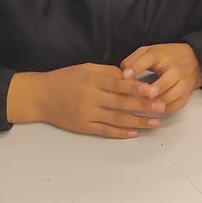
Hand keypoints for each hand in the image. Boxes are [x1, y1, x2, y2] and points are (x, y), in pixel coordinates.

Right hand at [5, 63, 165, 136]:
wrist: (40, 97)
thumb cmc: (64, 79)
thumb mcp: (84, 68)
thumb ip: (106, 72)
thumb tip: (129, 76)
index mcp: (91, 80)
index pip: (117, 84)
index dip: (136, 87)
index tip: (152, 89)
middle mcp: (90, 98)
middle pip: (121, 103)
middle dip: (143, 105)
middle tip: (162, 107)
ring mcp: (87, 114)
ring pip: (116, 119)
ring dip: (137, 122)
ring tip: (154, 123)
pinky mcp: (83, 127)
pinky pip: (105, 131)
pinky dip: (121, 133)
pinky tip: (135, 133)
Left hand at [118, 42, 201, 113]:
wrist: (193, 60)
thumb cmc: (165, 57)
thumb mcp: (148, 52)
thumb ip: (133, 61)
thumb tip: (121, 75)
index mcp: (161, 55)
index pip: (149, 58)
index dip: (136, 67)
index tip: (126, 76)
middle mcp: (174, 68)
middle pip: (166, 80)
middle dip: (157, 88)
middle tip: (146, 94)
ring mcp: (183, 81)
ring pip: (173, 94)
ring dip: (160, 102)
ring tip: (148, 106)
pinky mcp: (187, 93)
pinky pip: (178, 104)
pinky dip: (167, 109)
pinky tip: (157, 110)